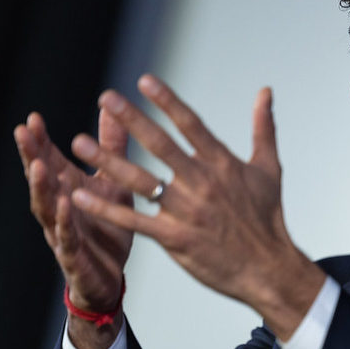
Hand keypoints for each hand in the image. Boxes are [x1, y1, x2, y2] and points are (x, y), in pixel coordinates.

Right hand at [15, 108, 132, 348]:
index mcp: (68, 190)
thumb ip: (111, 147)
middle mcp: (60, 208)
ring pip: (46, 208)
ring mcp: (64, 233)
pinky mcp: (75, 256)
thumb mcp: (113, 182)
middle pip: (41, 180)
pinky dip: (64, 222)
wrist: (112, 275)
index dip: (39, 141)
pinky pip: (67, 238)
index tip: (32, 117)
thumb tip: (113, 108)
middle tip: (23, 133)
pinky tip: (65, 205)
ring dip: (40, 187)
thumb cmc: (109, 225)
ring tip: (38, 165)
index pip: (48, 161)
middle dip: (31, 156)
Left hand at [69, 74, 325, 339]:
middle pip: (161, 145)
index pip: (191, 124)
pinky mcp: (175, 238)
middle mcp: (203, 183)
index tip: (144, 80)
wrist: (268, 268)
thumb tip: (265, 91)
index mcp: (223, 163)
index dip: (167, 101)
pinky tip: (81, 196)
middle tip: (106, 97)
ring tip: (79, 143)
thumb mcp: (269, 167)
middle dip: (132, 119)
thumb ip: (263, 127)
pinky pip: (134, 221)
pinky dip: (106, 209)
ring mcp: (188, 211)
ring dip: (107, 161)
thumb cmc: (268, 217)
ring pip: (140, 181)